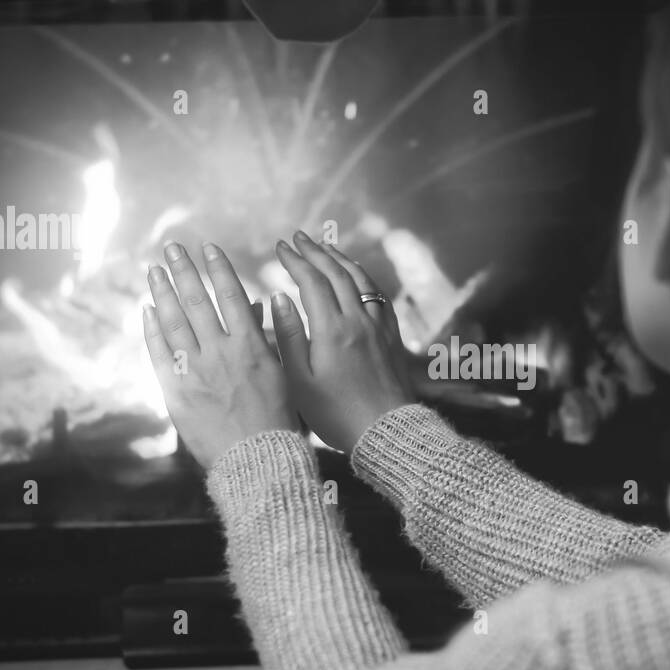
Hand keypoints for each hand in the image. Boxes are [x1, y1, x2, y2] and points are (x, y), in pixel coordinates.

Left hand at [143, 241, 296, 468]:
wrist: (257, 461)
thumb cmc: (277, 419)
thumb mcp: (281, 373)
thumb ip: (267, 336)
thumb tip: (259, 303)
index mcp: (252, 346)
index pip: (232, 295)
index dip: (218, 269)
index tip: (208, 248)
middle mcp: (221, 352)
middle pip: (197, 301)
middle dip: (184, 270)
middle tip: (172, 247)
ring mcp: (196, 371)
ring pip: (174, 321)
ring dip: (163, 292)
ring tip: (154, 269)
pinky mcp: (177, 392)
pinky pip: (159, 354)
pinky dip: (152, 330)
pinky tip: (146, 310)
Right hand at [271, 231, 414, 452]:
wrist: (387, 432)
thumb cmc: (337, 414)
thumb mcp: (301, 381)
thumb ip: (288, 337)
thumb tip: (278, 298)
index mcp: (332, 330)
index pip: (311, 281)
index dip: (294, 260)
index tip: (279, 247)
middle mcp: (358, 320)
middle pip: (336, 273)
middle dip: (314, 251)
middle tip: (297, 237)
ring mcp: (378, 326)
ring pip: (359, 280)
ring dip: (340, 259)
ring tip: (324, 247)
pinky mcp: (392, 336)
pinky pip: (377, 295)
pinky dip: (362, 277)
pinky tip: (356, 276)